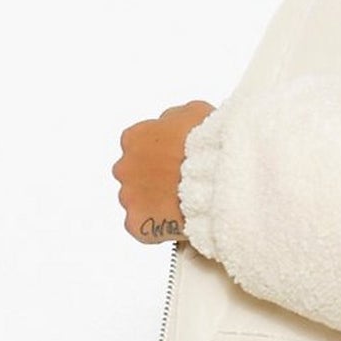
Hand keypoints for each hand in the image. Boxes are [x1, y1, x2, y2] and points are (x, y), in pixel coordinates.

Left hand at [112, 101, 216, 243]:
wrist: (215, 178)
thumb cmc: (207, 146)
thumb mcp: (195, 112)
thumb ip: (174, 119)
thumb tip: (173, 124)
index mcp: (135, 138)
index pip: (140, 145)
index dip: (161, 154)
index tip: (177, 160)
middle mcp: (124, 167)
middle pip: (136, 174)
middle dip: (155, 179)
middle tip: (182, 183)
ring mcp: (128, 197)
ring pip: (139, 201)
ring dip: (157, 202)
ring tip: (185, 204)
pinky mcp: (136, 224)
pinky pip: (144, 227)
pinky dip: (159, 226)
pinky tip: (179, 220)